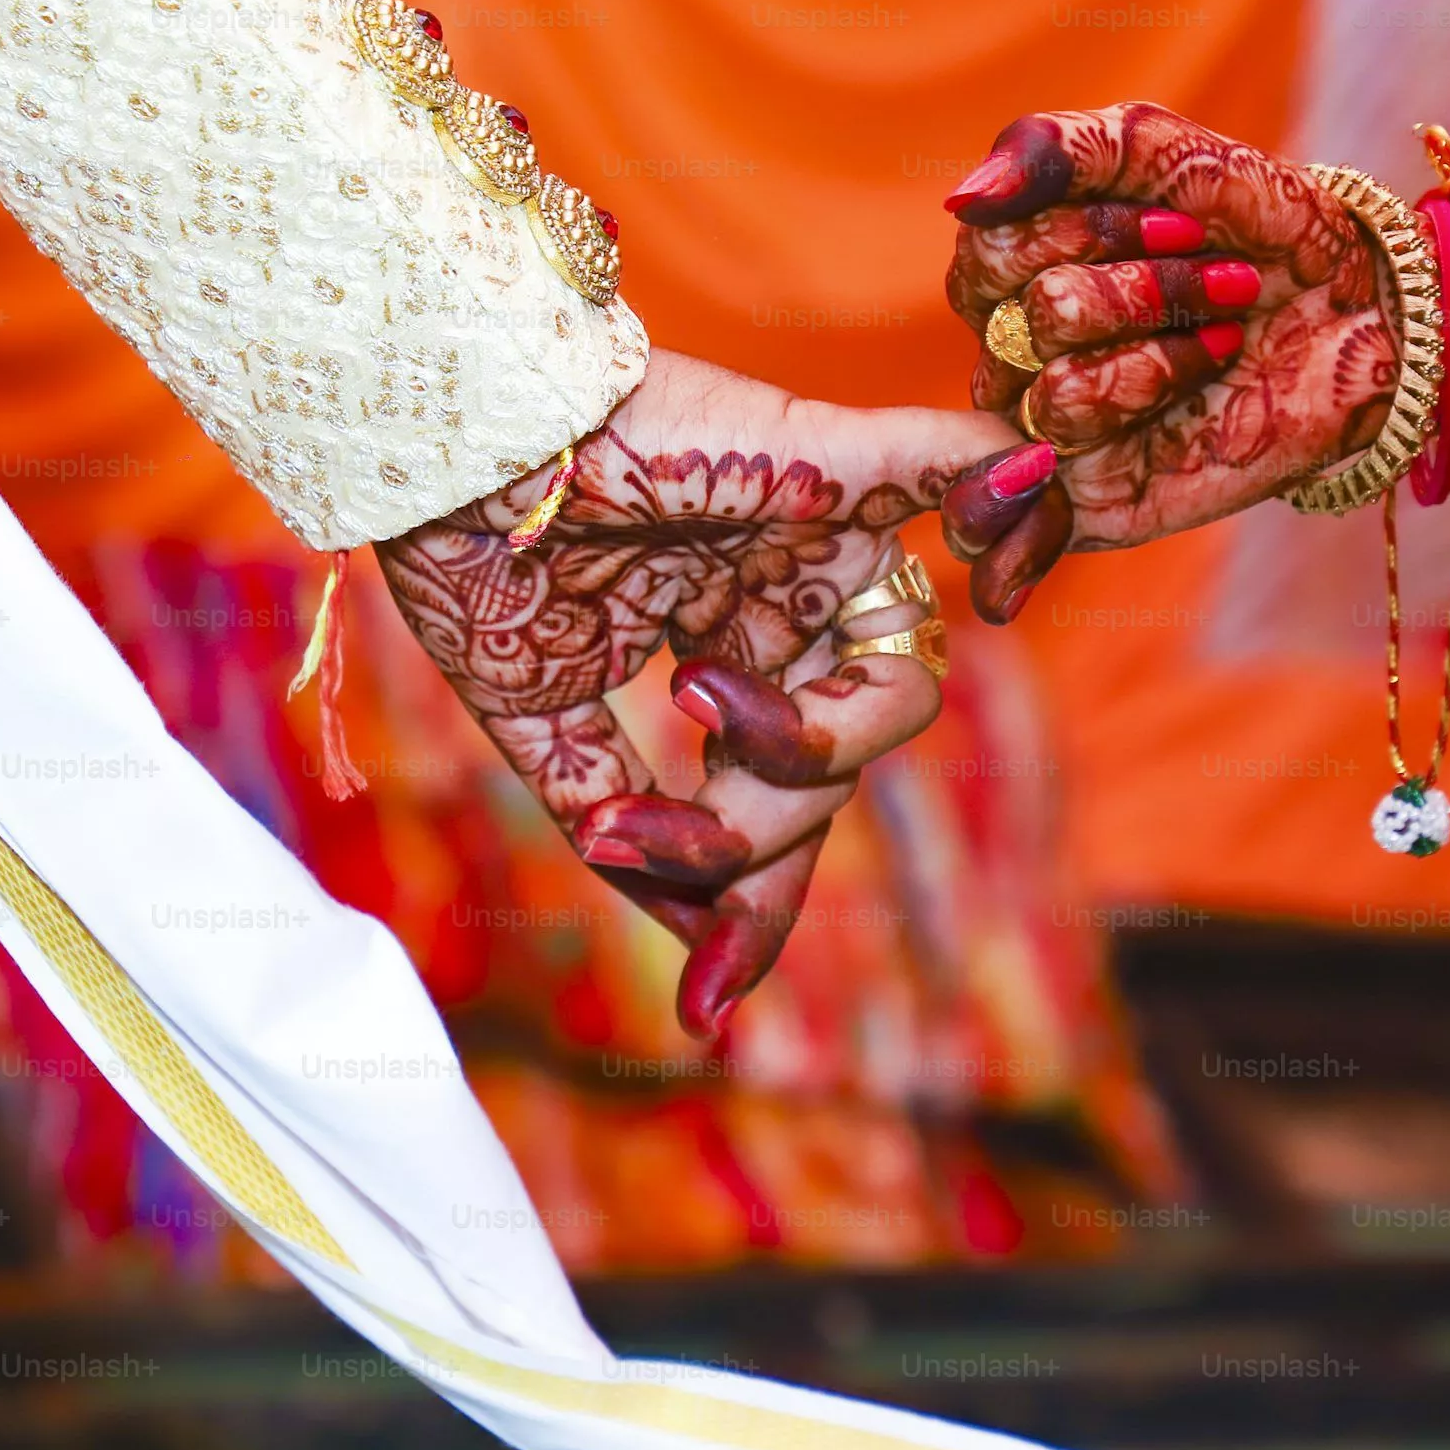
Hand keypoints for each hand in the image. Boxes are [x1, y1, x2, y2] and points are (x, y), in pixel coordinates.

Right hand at [372, 350, 1024, 1037]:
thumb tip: (694, 922)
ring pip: (900, 684)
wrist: (427, 446)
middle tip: (653, 843)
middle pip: (842, 760)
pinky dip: (1007, 487)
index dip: (753, 905)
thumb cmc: (467, 554)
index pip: (782, 795)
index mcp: (720, 648)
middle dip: (758, 836)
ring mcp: (819, 535)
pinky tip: (1022, 485)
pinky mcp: (829, 460)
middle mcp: (786, 600)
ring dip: (804, 740)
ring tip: (697, 702)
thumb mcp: (541, 719)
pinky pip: (951, 462)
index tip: (707, 1002)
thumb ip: (626, 816)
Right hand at [937, 102, 1396, 622]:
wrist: (1372, 308)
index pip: (984, 253)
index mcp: (1020, 283)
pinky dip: (1152, 380)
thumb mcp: (1162, 153)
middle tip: (1223, 272)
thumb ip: (1057, 150)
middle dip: (1139, 281)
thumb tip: (962, 200)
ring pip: (1047, 377)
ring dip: (1161, 331)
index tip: (1185, 218)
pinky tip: (1212, 367)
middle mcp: (1023, 363)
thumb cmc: (1262, 227)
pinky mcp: (1092, 497)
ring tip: (1228, 325)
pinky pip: (1067, 438)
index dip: (1087, 228)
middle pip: (1014, 314)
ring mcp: (1054, 437)